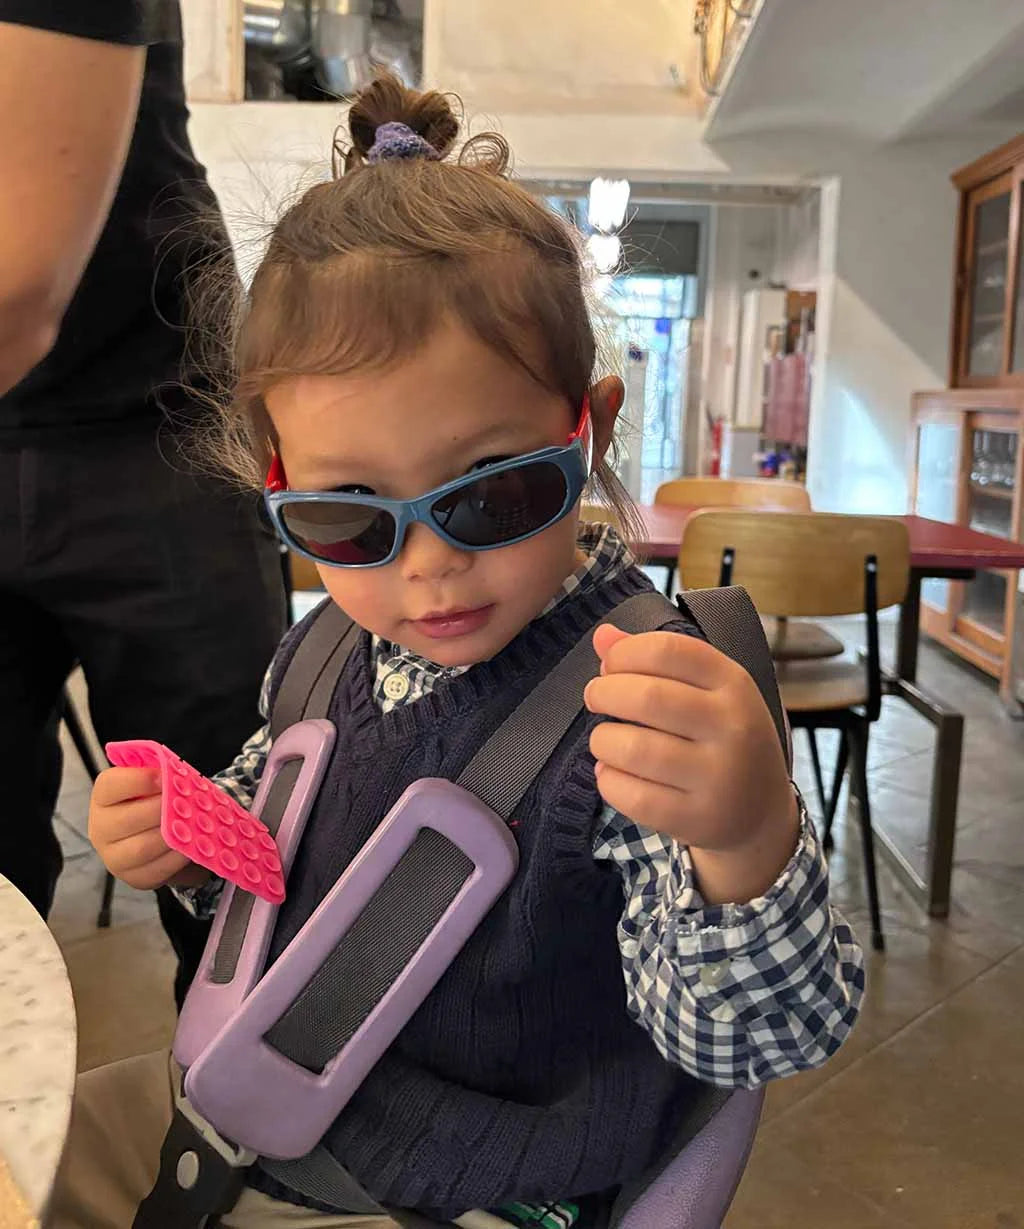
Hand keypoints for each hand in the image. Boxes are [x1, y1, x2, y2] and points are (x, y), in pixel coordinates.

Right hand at [88, 766, 206, 890]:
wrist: (153, 836)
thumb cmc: (152, 802)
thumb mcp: (152, 784)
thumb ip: (159, 776)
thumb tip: (177, 774)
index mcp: (103, 798)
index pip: (111, 786)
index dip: (139, 780)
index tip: (165, 777)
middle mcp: (101, 828)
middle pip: (128, 819)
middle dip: (161, 809)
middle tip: (186, 802)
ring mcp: (114, 857)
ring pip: (142, 848)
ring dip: (170, 835)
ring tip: (194, 824)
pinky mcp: (133, 878)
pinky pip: (155, 870)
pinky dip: (177, 858)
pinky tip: (192, 845)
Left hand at [585, 625, 797, 902]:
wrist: (761, 812)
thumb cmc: (722, 738)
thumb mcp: (706, 692)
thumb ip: (656, 660)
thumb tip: (602, 635)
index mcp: (734, 684)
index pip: (668, 651)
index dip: (625, 653)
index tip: (609, 665)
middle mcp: (732, 727)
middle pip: (646, 697)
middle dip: (604, 693)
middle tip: (595, 698)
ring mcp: (718, 777)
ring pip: (633, 748)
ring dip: (602, 740)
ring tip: (605, 740)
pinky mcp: (698, 819)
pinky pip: (633, 796)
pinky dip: (608, 780)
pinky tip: (612, 772)